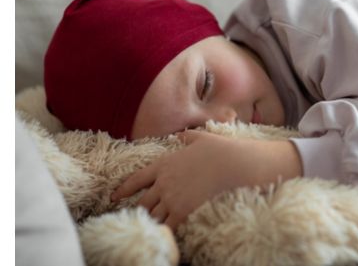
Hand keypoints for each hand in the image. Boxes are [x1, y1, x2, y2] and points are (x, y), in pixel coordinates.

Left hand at [111, 130, 301, 230]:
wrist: (230, 163)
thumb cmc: (217, 148)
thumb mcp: (198, 137)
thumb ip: (186, 137)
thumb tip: (181, 136)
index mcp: (163, 164)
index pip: (136, 179)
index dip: (123, 189)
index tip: (114, 196)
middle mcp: (163, 182)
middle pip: (143, 202)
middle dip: (139, 209)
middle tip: (136, 216)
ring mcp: (171, 197)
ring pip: (153, 215)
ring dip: (152, 221)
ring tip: (149, 226)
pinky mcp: (182, 209)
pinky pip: (167, 225)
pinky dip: (164, 230)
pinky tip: (163, 234)